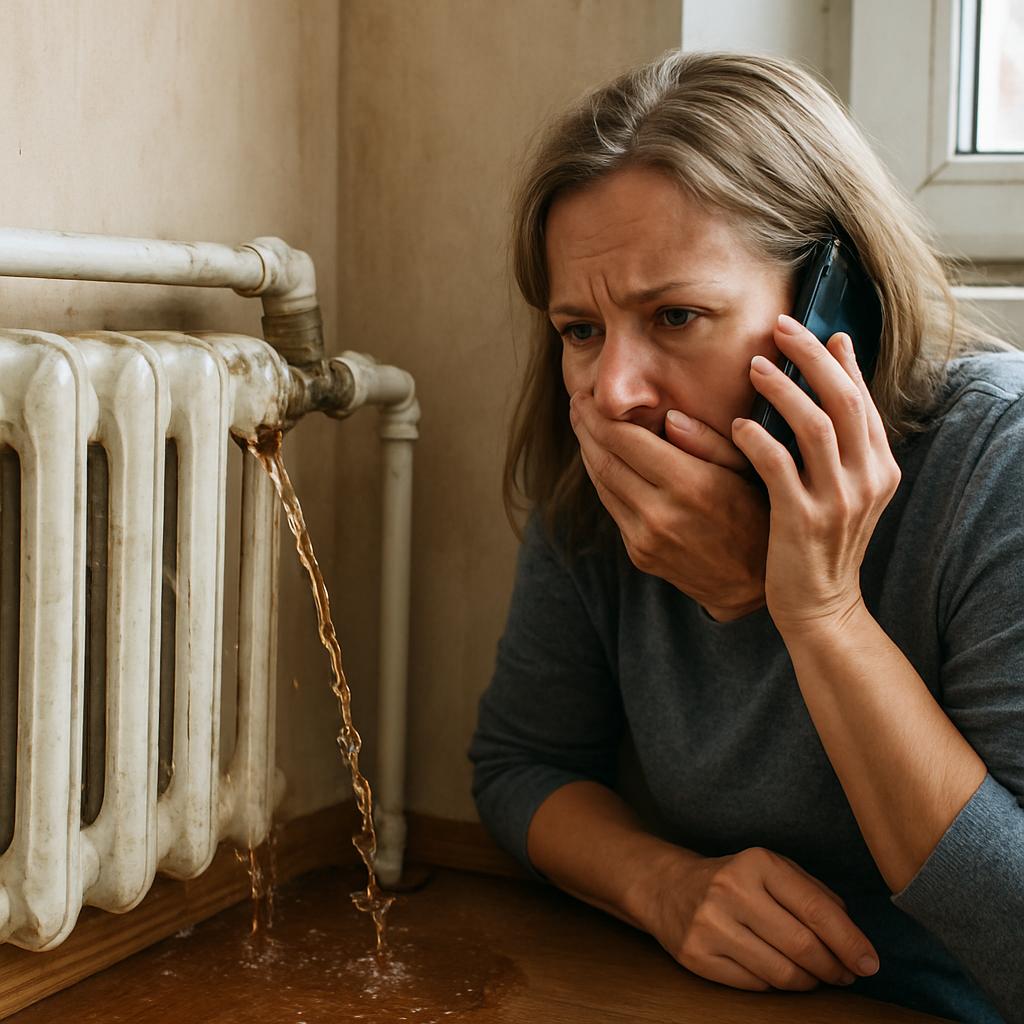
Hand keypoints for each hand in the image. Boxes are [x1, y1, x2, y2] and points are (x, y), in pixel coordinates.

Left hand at [569, 396, 768, 620]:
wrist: (753, 582)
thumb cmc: (757, 514)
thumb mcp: (747, 469)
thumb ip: (707, 441)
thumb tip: (668, 416)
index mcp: (689, 484)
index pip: (626, 441)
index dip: (598, 415)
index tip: (585, 394)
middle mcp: (660, 513)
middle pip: (605, 461)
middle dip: (585, 428)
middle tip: (576, 403)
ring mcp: (645, 538)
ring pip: (603, 485)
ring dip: (588, 453)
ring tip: (584, 426)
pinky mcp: (638, 554)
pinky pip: (613, 508)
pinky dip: (603, 480)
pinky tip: (603, 461)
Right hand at [641, 845, 879, 990]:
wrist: (667, 887)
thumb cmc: (732, 878)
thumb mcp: (770, 868)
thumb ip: (812, 892)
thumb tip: (851, 934)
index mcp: (756, 863)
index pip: (817, 910)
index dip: (850, 942)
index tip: (870, 963)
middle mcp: (731, 891)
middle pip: (803, 946)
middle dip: (834, 968)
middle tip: (846, 974)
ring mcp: (710, 925)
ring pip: (781, 973)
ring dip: (808, 981)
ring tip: (816, 976)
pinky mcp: (696, 956)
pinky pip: (754, 985)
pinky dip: (775, 986)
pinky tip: (778, 973)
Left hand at [731, 315, 900, 636]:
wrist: (820, 606)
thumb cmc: (819, 542)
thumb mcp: (842, 491)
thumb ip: (837, 446)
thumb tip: (822, 393)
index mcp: (878, 468)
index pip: (863, 400)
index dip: (841, 362)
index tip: (818, 330)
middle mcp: (866, 479)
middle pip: (844, 401)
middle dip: (812, 359)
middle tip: (781, 329)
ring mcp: (837, 500)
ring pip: (815, 427)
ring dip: (784, 391)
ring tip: (755, 366)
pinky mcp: (803, 519)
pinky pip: (780, 467)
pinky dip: (759, 440)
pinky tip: (738, 425)